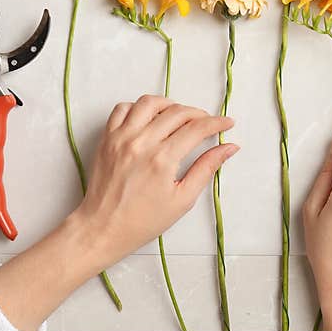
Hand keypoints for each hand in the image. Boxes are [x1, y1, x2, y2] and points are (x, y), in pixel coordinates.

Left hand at [74, 95, 237, 268]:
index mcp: (162, 159)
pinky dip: (138, 108)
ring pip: (150, 102)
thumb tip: (229, 148)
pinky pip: (123, 108)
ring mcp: (121, 137)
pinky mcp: (107, 138)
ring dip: (169, 105)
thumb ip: (206, 169)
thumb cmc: (142, 220)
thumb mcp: (182, 199)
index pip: (197, 128)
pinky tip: (149, 119)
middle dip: (199, 114)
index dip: (217, 122)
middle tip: (206, 123)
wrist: (102, 228)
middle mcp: (141, 142)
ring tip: (178, 116)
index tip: (227, 123)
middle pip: (177, 112)